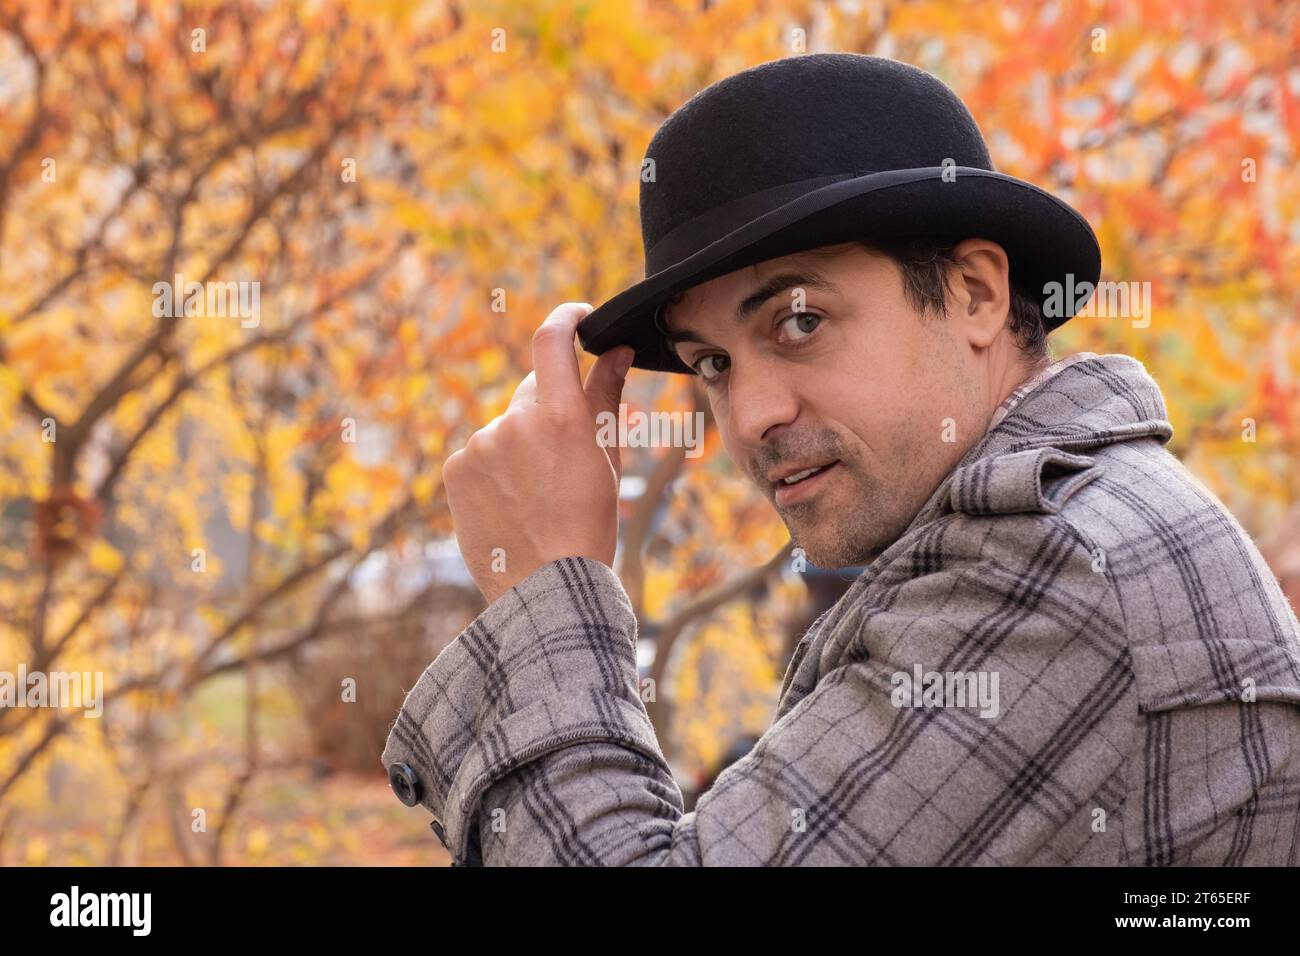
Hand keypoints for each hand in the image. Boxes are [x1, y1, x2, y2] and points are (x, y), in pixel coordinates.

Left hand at [441, 303, 634, 603]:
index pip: (553, 340)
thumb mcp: (606, 459)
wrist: (545, 587)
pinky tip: (510, 504)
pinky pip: (479, 455)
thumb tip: (616, 350)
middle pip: (532, 393)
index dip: (565, 319)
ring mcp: (479, 445)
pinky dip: (494, 469)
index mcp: (560, 417)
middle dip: (550, 412)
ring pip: (506, 429)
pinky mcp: (455, 468)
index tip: (578, 318)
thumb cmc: (588, 524)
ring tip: (536, 497)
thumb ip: (606, 396)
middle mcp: (514, 422)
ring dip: (521, 447)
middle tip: (565, 459)